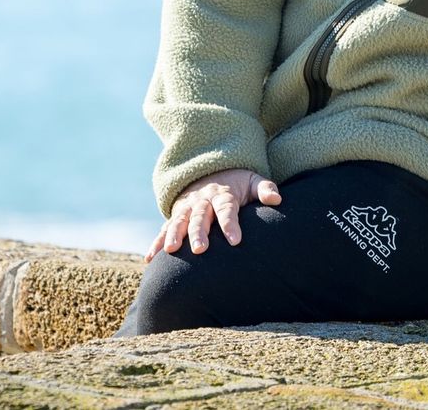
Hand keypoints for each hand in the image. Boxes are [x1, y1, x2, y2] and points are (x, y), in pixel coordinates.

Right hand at [144, 168, 281, 261]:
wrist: (211, 170)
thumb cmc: (237, 183)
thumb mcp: (253, 180)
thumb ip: (265, 189)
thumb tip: (277, 199)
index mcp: (223, 194)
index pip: (227, 209)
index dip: (231, 224)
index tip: (235, 241)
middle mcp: (203, 201)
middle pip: (200, 217)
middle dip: (199, 233)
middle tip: (200, 250)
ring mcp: (187, 207)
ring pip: (179, 221)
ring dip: (174, 235)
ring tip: (171, 251)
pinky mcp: (177, 215)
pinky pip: (164, 228)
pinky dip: (156, 242)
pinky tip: (150, 258)